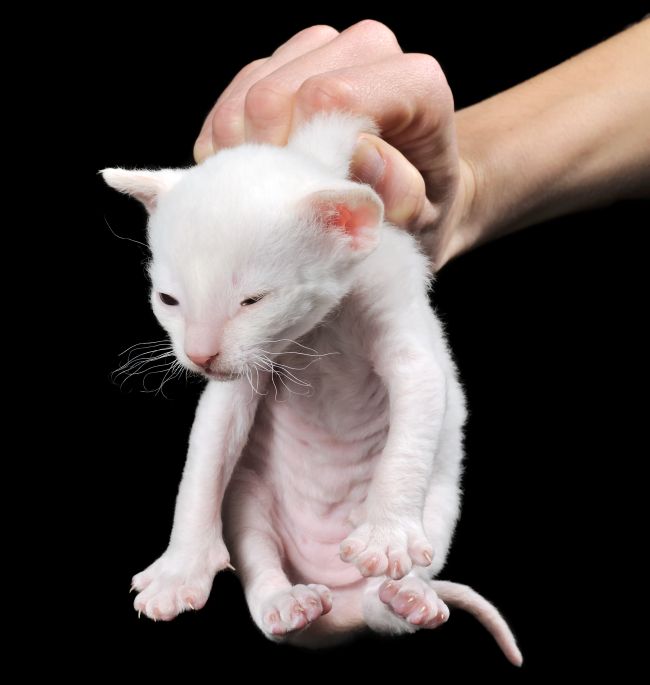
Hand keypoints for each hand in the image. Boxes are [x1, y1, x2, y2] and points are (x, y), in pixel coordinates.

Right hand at [193, 21, 474, 268]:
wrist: (417, 191)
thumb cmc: (422, 210)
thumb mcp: (424, 220)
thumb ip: (402, 192)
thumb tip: (361, 153)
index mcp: (416, 84)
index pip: (330, 98)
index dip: (298, 150)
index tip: (296, 199)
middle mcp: (367, 49)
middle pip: (276, 92)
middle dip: (263, 156)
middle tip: (278, 204)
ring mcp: (320, 49)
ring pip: (246, 93)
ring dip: (243, 152)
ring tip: (269, 193)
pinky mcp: (283, 62)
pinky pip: (232, 99)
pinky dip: (230, 145)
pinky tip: (252, 175)